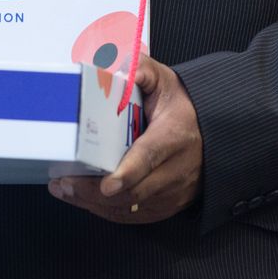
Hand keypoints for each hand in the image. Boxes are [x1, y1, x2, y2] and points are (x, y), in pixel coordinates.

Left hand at [49, 55, 201, 223]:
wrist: (213, 134)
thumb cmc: (185, 108)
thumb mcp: (166, 82)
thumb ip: (142, 70)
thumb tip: (117, 63)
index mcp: (174, 136)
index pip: (150, 157)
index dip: (127, 173)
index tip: (107, 183)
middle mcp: (176, 169)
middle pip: (134, 190)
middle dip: (95, 191)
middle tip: (64, 183)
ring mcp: (172, 192)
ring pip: (130, 207)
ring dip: (94, 203)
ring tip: (65, 190)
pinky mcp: (166, 206)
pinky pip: (133, 216)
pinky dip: (106, 211)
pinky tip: (84, 200)